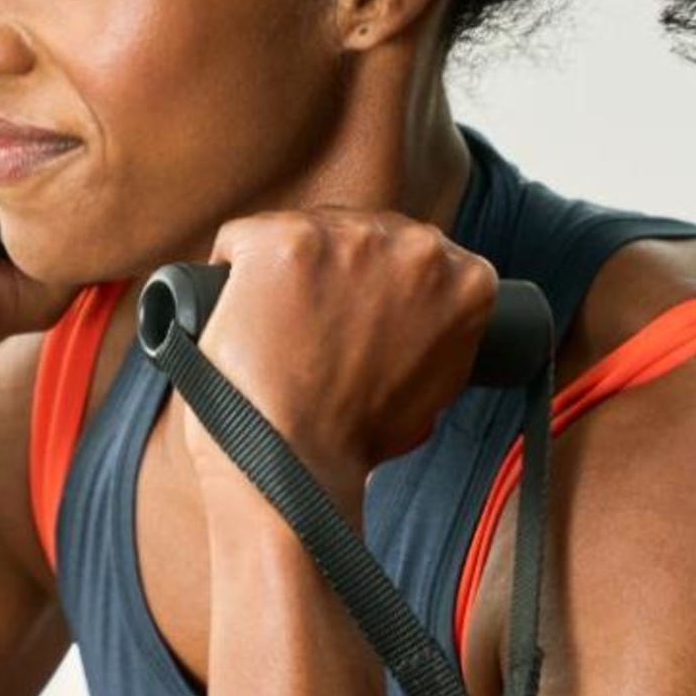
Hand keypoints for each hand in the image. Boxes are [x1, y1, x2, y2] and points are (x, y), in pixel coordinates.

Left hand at [169, 207, 504, 499]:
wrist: (296, 463)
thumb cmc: (354, 438)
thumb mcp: (437, 387)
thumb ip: (439, 336)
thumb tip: (417, 318)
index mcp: (465, 279)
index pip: (412, 251)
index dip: (375, 281)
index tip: (353, 310)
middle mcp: (413, 245)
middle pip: (360, 231)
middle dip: (334, 268)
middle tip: (311, 327)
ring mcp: (345, 238)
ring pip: (303, 231)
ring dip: (286, 269)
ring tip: (279, 330)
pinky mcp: (277, 241)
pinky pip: (240, 241)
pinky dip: (231, 272)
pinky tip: (240, 315)